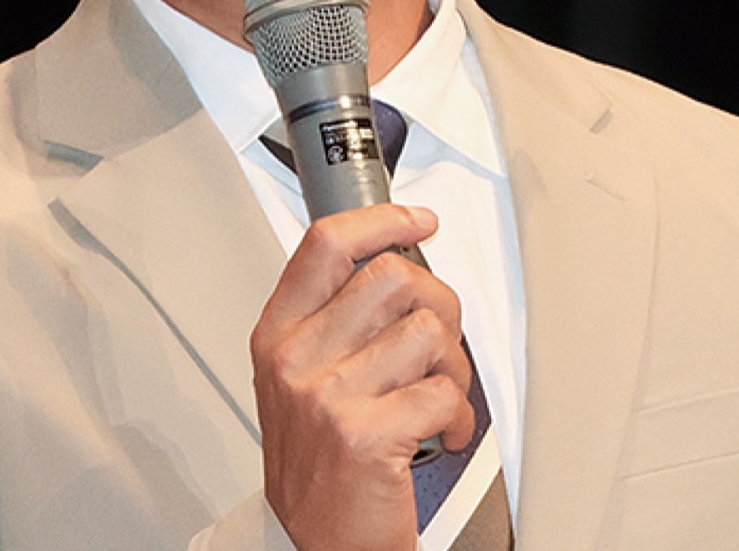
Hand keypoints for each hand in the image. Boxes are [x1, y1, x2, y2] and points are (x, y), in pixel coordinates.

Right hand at [250, 205, 475, 550]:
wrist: (318, 548)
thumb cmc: (317, 465)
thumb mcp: (298, 379)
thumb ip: (333, 320)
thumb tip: (396, 265)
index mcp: (277, 334)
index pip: (326, 245)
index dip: (381, 220)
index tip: (416, 219)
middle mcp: (297, 358)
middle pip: (391, 277)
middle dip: (437, 303)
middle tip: (439, 336)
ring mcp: (328, 396)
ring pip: (427, 330)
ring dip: (453, 363)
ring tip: (439, 391)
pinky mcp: (366, 435)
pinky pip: (443, 392)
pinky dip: (460, 415)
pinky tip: (444, 431)